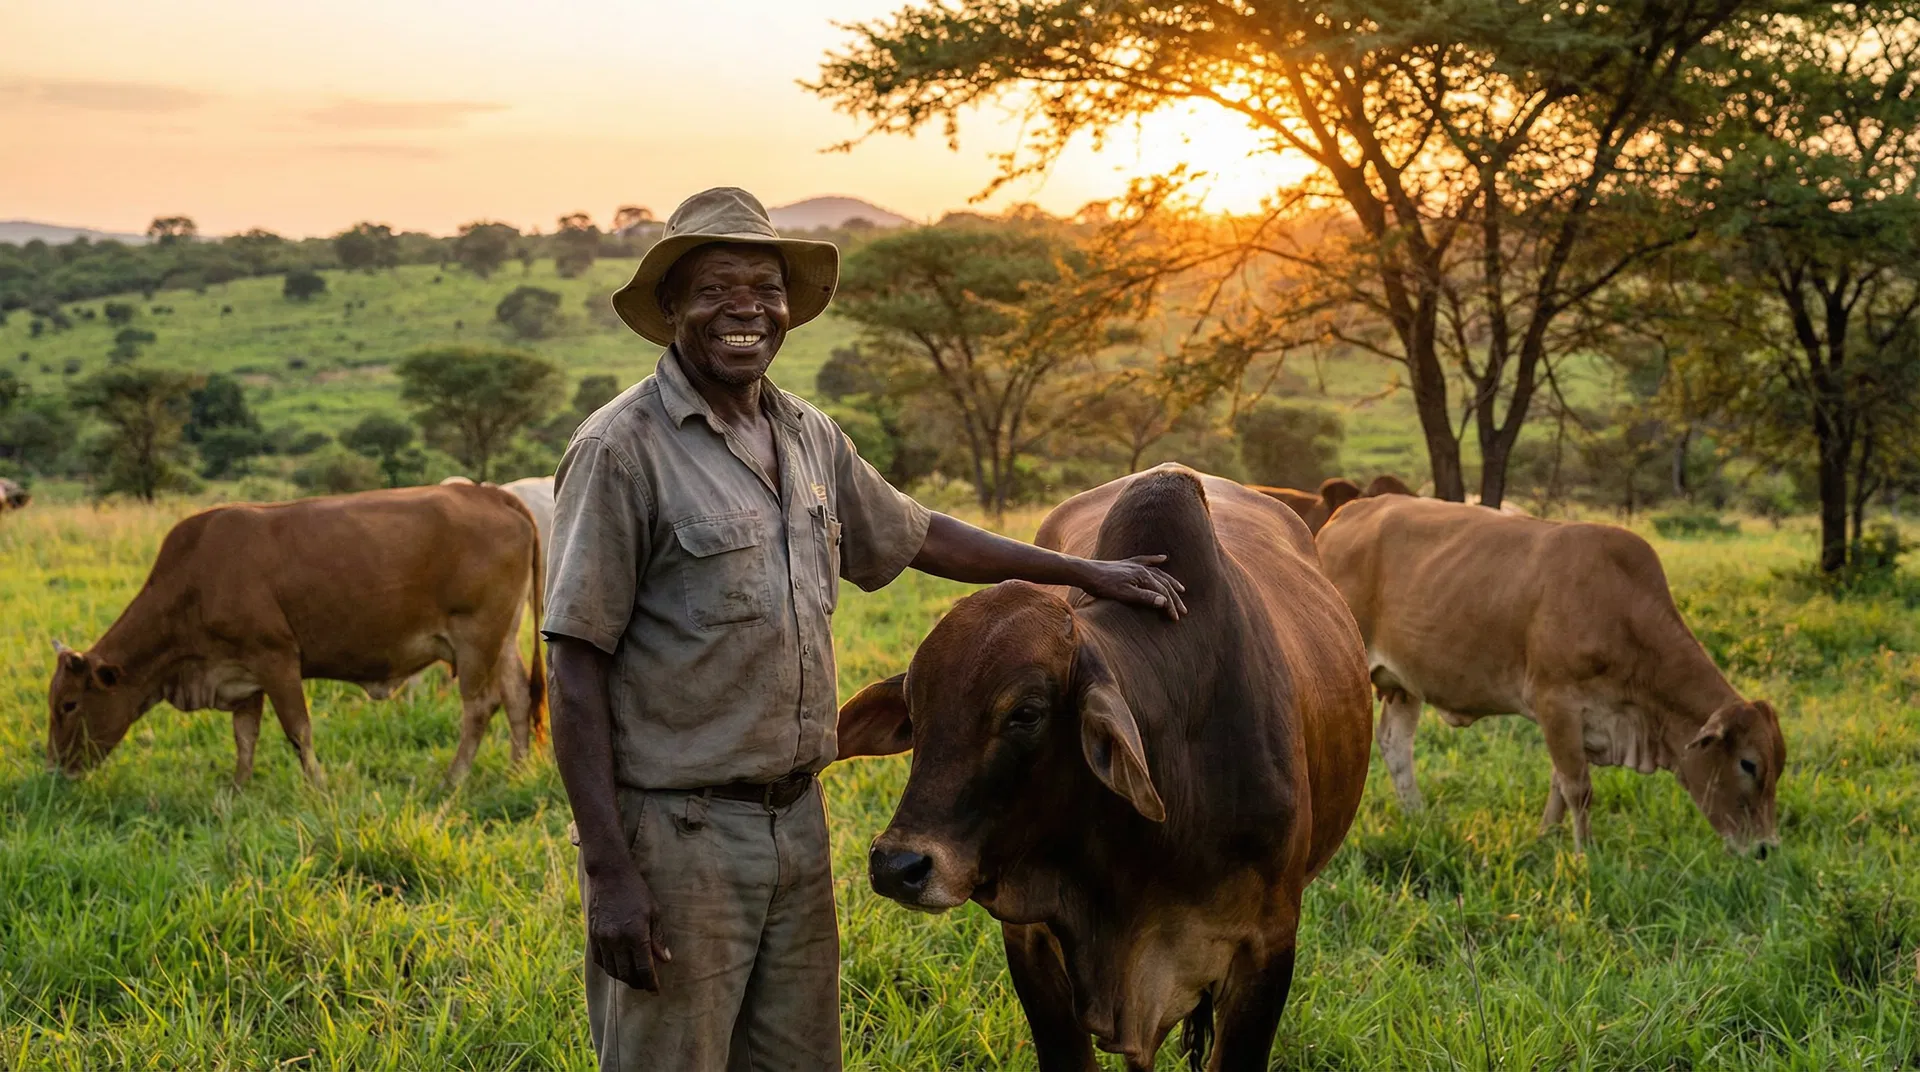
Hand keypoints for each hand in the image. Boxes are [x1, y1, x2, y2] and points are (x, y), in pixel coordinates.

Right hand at [587, 868, 672, 991]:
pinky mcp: (592, 936)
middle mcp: (617, 940)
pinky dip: (609, 968)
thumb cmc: (636, 891)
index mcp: (635, 934)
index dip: (651, 983)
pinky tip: (617, 967)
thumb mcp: (654, 912)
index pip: (644, 969)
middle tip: (646, 985)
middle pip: (627, 974)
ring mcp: (602, 939)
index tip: (656, 991)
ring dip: (623, 978)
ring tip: (633, 978)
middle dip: (638, 983)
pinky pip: (599, 961)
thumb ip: (658, 938)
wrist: (609, 875)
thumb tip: (665, 960)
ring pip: (612, 970)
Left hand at [1078, 555, 1187, 619]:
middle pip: (1164, 584)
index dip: (1171, 607)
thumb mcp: (1124, 594)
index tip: (1176, 618)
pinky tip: (1163, 558)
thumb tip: (1164, 602)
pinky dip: (1156, 559)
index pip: (1163, 593)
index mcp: (1144, 576)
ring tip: (1182, 589)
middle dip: (1175, 598)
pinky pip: (1146, 560)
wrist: (1086, 573)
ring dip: (1171, 581)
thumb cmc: (1104, 586)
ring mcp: (1135, 565)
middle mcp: (1143, 569)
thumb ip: (1145, 597)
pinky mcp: (1128, 564)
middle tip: (1184, 611)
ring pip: (1159, 573)